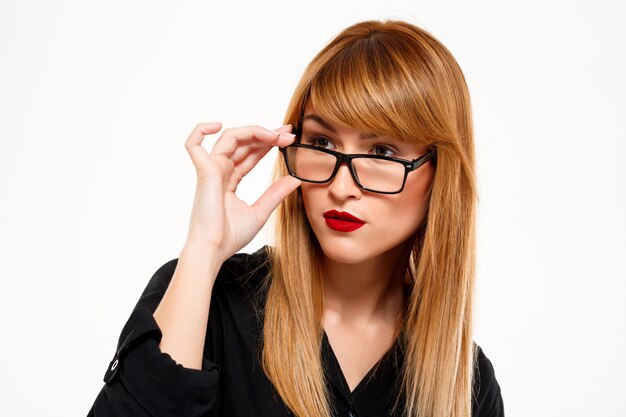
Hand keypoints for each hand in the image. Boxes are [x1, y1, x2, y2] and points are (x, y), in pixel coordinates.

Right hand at [183, 122, 300, 262]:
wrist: (214, 249)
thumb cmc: (230, 236)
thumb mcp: (260, 211)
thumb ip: (276, 194)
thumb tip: (296, 179)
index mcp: (230, 179)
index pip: (251, 152)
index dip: (269, 142)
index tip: (289, 138)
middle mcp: (220, 171)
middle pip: (244, 142)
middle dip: (268, 134)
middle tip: (289, 133)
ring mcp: (211, 170)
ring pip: (230, 137)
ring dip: (254, 131)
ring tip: (275, 136)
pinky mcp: (204, 172)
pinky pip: (193, 145)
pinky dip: (201, 130)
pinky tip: (218, 125)